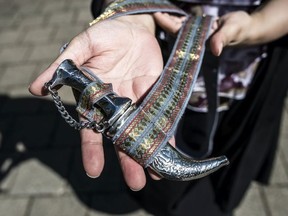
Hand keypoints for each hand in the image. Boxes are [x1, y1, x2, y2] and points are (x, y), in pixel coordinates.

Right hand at [29, 14, 163, 190]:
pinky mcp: (154, 95)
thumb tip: (35, 87)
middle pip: (120, 137)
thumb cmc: (104, 36)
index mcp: (95, 99)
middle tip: (136, 183)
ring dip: (148, 152)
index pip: (91, 128)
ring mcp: (136, 103)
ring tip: (156, 175)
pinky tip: (170, 150)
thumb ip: (63, 65)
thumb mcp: (82, 46)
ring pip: (141, 132)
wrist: (132, 28)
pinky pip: (160, 116)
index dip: (92, 149)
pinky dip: (166, 133)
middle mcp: (115, 106)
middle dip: (127, 160)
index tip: (94, 170)